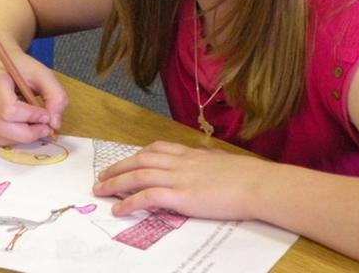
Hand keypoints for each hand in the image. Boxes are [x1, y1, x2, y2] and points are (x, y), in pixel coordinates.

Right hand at [0, 52, 67, 145]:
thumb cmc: (21, 70)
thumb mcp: (43, 75)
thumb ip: (56, 96)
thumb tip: (54, 124)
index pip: (10, 109)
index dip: (32, 117)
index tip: (47, 116)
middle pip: (1, 126)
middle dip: (28, 133)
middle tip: (45, 129)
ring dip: (21, 138)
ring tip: (35, 128)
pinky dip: (13, 138)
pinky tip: (22, 128)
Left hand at [92, 141, 260, 220]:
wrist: (258, 184)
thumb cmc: (249, 176)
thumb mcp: (224, 162)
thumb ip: (209, 162)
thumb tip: (207, 164)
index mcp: (192, 154)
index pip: (158, 148)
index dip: (138, 154)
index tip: (127, 159)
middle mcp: (180, 162)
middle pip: (141, 159)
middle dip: (118, 167)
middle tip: (103, 175)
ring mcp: (179, 178)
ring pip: (138, 175)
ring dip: (115, 182)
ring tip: (100, 190)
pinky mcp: (180, 196)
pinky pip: (147, 197)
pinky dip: (129, 202)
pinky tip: (118, 209)